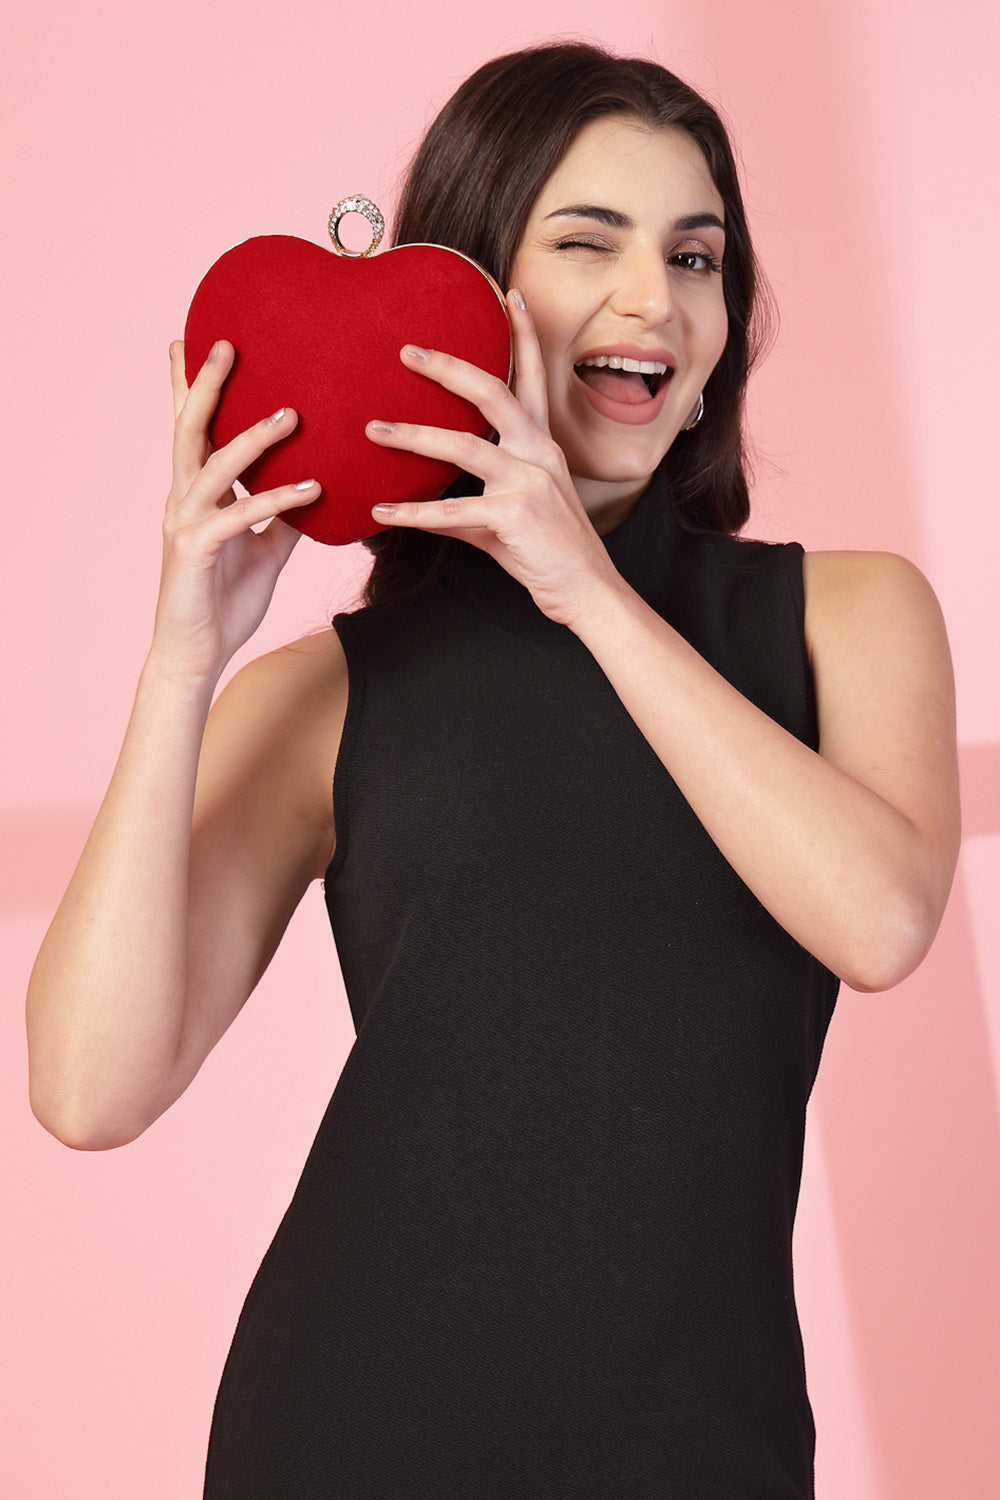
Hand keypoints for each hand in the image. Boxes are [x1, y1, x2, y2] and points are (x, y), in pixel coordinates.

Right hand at [153, 340, 320, 682]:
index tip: (199, 339)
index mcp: (195, 494)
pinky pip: (237, 517)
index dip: (192, 386)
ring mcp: (185, 523)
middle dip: (205, 384)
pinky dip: (273, 499)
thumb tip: (319, 485)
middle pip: (190, 429)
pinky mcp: (196, 552)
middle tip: (226, 342)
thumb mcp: (265, 551)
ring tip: (290, 413)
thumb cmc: (224, 601)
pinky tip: (310, 488)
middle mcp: (183, 499)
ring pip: (213, 465)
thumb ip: (283, 516)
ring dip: (252, 437)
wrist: (195, 655)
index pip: (194, 430)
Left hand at [364, 292, 620, 628]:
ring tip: (373, 429)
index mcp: (543, 447)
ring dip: (413, 435)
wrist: (586, 592)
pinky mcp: (514, 516)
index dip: (524, 335)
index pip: (533, 378)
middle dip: (447, 367)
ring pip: (463, 446)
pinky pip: (453, 510)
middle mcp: (538, 455)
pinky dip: (413, 514)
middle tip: (406, 352)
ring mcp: (528, 483)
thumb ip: (468, 504)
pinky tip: (381, 513)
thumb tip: (421, 507)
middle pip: (491, 392)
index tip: (512, 294)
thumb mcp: (509, 518)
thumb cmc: (550, 554)